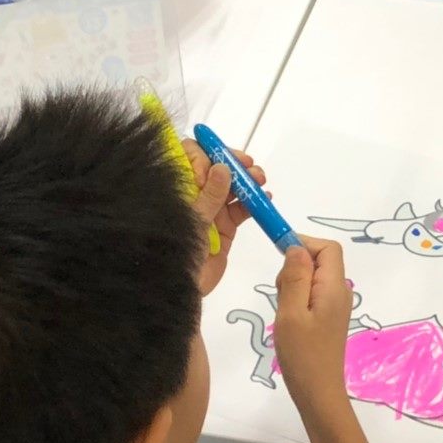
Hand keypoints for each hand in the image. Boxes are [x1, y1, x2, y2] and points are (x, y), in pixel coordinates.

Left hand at [186, 139, 266, 296]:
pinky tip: (265, 198)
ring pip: (232, 187)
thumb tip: (222, 168)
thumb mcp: (193, 220)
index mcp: (181, 188)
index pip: (190, 156)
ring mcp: (212, 210)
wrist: (182, 289)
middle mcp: (196, 194)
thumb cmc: (177, 250)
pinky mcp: (225, 227)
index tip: (223, 158)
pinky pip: (242, 210)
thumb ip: (209, 194)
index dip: (207, 152)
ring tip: (260, 180)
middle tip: (248, 166)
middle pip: (216, 168)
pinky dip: (254, 203)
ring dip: (248, 180)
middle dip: (234, 164)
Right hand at [274, 237, 352, 407]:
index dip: (304, 243)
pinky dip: (298, 299)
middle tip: (281, 294)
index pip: (327, 247)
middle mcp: (340, 292)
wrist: (318, 394)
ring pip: (314, 277)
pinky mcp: (329, 317)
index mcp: (334, 287)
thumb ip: (295, 276)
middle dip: (296, 267)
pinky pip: (313, 294)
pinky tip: (290, 322)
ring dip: (294, 285)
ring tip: (285, 313)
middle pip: (320, 260)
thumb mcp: (291, 312)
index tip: (280, 257)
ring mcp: (336, 305)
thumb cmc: (303, 354)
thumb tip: (296, 246)